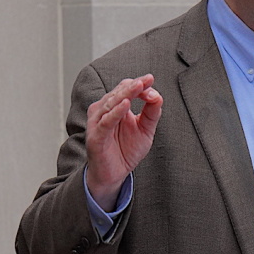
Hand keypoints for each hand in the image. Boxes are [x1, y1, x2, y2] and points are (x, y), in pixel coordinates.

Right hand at [85, 74, 162, 210]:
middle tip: (147, 80)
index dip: (139, 84)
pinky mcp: (96, 136)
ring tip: (139, 86)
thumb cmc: (126, 150)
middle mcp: (104, 111)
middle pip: (119, 92)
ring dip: (126, 94)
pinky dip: (115, 112)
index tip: (151, 80)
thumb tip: (157, 95)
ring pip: (111, 103)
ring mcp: (98, 123)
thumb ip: (152, 112)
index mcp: (115, 107)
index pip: (125, 89)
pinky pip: (106, 122)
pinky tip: (125, 105)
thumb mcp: (145, 129)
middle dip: (134, 86)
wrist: (114, 174)